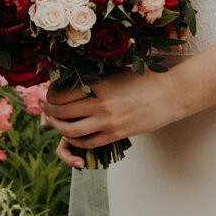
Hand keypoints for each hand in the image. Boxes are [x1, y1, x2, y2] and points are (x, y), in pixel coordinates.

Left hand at [42, 67, 186, 152]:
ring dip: (58, 127)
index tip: (49, 93)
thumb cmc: (146, 79)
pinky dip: (75, 140)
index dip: (50, 95)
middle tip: (44, 108)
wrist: (171, 94)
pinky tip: (72, 135)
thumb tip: (72, 81)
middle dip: (48, 111)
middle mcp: (101, 105)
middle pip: (62, 113)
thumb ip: (95, 79)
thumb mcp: (117, 72)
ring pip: (70, 131)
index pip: (62, 94)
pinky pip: (88, 143)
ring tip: (54, 123)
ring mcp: (108, 122)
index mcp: (99, 85)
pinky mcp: (116, 135)